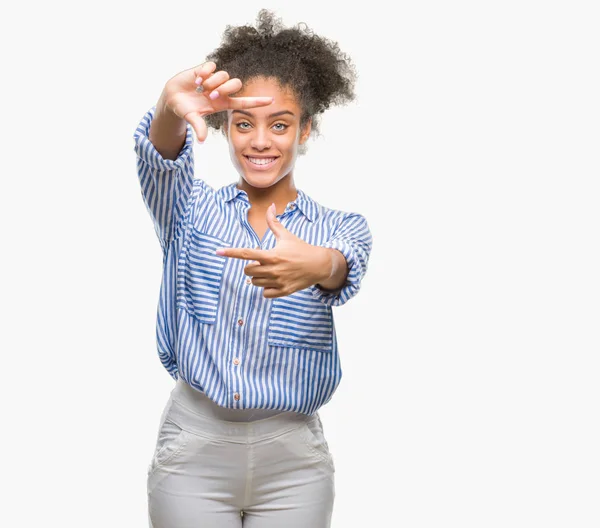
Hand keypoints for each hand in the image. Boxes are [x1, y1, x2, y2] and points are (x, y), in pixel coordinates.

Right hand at [160, 61, 273, 142]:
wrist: (172, 97)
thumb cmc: (184, 110)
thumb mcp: (192, 118)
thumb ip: (198, 127)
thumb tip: (201, 140)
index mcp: (223, 103)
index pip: (244, 102)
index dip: (257, 102)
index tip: (272, 101)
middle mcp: (221, 90)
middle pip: (236, 84)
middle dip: (225, 88)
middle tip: (211, 95)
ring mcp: (213, 79)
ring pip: (224, 75)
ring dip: (213, 81)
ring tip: (201, 87)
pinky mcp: (204, 69)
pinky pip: (212, 66)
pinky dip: (205, 71)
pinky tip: (196, 78)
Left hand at [215, 204, 331, 297]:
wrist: (319, 265)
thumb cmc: (301, 248)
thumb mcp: (286, 236)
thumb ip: (273, 222)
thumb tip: (270, 206)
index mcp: (271, 254)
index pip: (246, 253)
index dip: (231, 252)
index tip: (218, 251)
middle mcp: (273, 269)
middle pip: (247, 271)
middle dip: (251, 266)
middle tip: (263, 262)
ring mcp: (278, 281)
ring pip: (255, 282)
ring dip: (258, 277)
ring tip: (270, 271)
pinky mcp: (284, 291)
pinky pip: (265, 293)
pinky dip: (266, 288)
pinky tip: (275, 281)